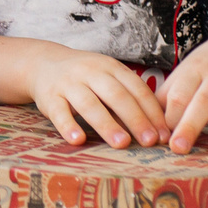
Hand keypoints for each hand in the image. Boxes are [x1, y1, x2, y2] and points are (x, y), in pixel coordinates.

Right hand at [23, 42, 165, 149]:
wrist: (43, 64)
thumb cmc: (86, 78)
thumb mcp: (108, 78)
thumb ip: (129, 97)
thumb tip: (158, 129)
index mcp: (111, 68)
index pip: (136, 89)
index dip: (152, 112)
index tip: (163, 135)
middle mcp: (91, 72)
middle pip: (116, 96)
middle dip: (135, 119)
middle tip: (149, 141)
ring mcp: (69, 84)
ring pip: (89, 104)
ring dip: (107, 124)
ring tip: (121, 143)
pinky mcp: (50, 97)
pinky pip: (59, 112)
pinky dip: (68, 126)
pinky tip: (78, 140)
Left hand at [159, 28, 207, 157]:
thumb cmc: (206, 66)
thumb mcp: (185, 73)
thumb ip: (167, 96)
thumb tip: (146, 124)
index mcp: (194, 71)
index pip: (179, 94)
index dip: (169, 117)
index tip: (161, 140)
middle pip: (204, 101)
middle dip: (191, 125)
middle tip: (179, 148)